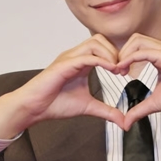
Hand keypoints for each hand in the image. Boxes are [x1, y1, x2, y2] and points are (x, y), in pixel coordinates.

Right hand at [0, 34, 124, 138]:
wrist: (34, 108)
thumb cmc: (55, 104)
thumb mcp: (88, 107)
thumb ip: (107, 111)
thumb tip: (123, 121)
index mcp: (81, 62)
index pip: (103, 47)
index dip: (118, 56)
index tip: (126, 72)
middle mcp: (75, 56)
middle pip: (101, 39)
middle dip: (116, 52)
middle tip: (123, 70)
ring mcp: (69, 58)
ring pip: (95, 43)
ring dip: (110, 55)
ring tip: (117, 70)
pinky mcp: (64, 64)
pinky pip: (86, 56)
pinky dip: (101, 61)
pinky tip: (111, 70)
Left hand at [115, 33, 160, 129]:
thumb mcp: (156, 103)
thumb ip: (139, 109)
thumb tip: (126, 122)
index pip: (137, 46)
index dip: (124, 56)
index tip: (116, 72)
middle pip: (135, 39)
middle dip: (121, 52)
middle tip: (115, 70)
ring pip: (138, 41)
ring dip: (124, 54)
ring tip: (118, 70)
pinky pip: (145, 51)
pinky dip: (131, 58)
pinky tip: (124, 70)